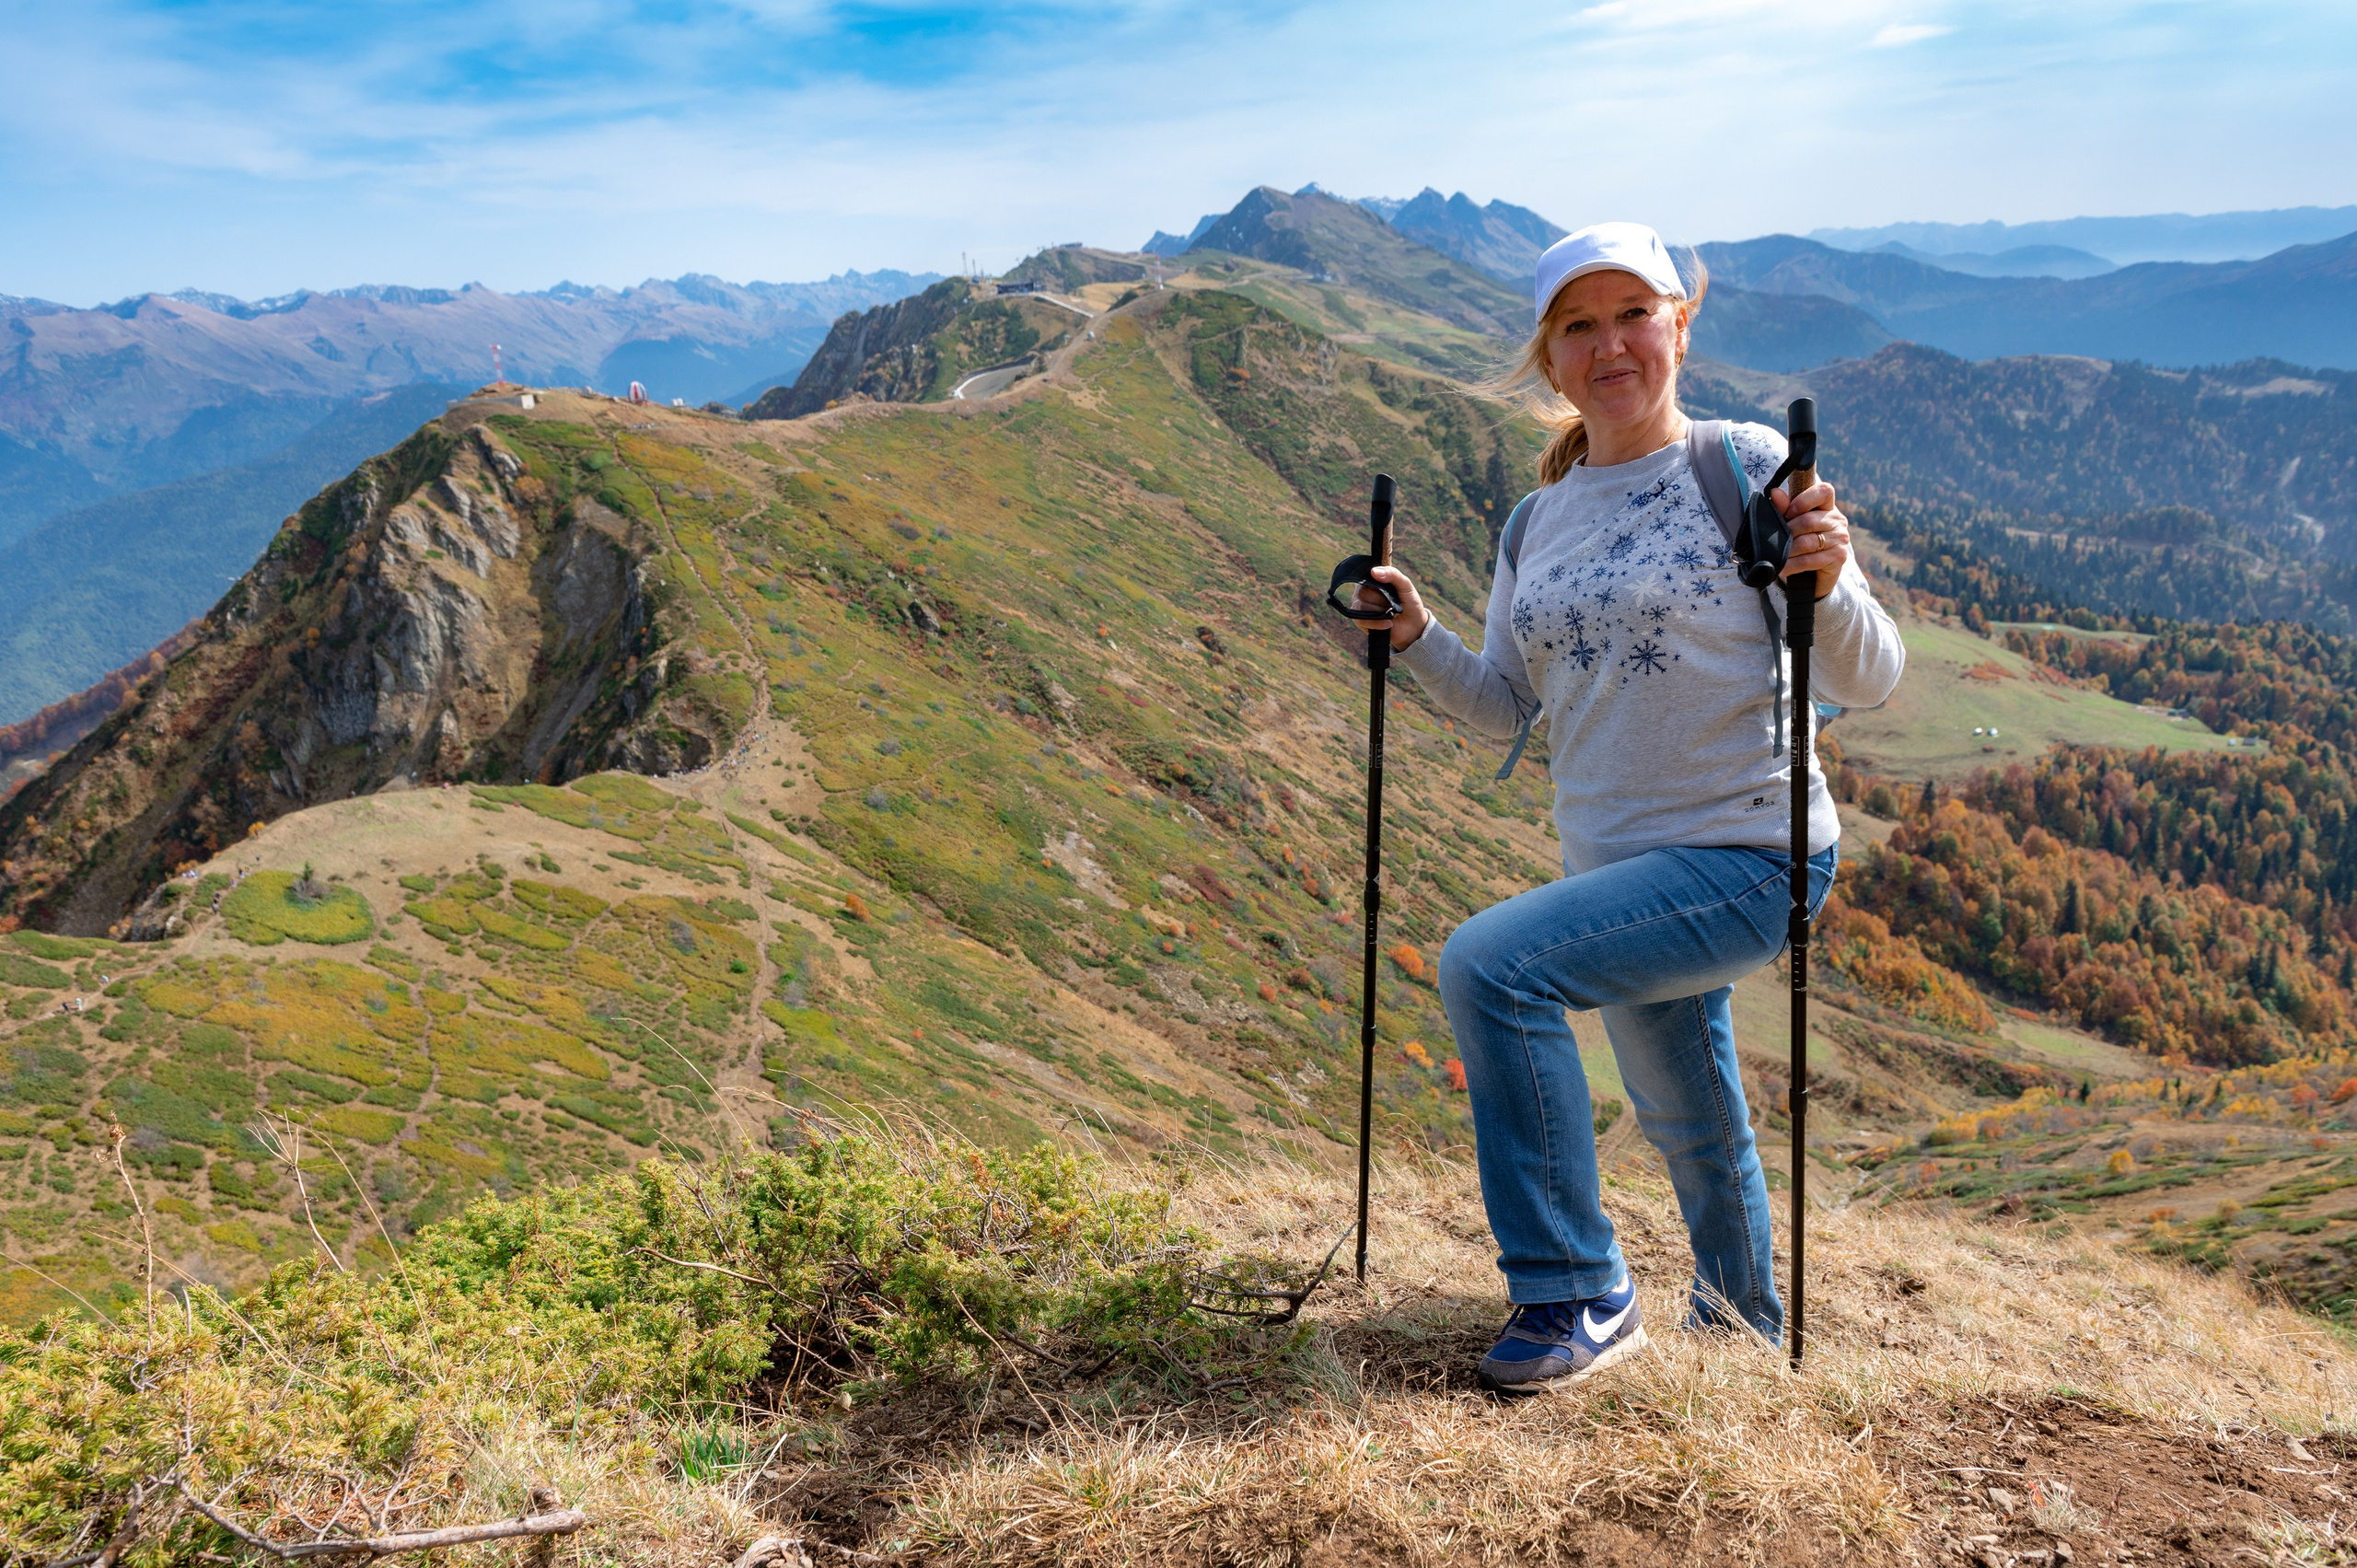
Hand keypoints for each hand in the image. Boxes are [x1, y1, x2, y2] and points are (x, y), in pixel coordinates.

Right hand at [1353, 565, 1431, 651]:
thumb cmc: (1409, 603)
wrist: (1414, 626)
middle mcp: (1361, 592)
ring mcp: (1359, 607)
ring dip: (1381, 612)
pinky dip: (1377, 623)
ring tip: (1391, 613)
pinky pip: (1361, 620)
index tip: (1390, 589)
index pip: (1365, 575)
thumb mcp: (1405, 584)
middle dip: (1383, 600)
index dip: (1378, 583)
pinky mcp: (1360, 622)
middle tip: (1393, 604)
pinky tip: (1388, 623)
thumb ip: (1392, 574)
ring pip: (1362, 606)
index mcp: (1371, 580)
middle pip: (1363, 592)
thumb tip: (1374, 571)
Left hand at [1771, 479, 1849, 598]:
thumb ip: (1784, 508)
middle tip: (1774, 540)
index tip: (1788, 513)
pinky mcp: (1838, 557)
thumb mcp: (1792, 524)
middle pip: (1808, 521)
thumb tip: (1774, 492)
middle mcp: (1837, 520)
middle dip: (1787, 532)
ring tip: (1776, 556)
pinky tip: (1783, 567)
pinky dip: (1791, 565)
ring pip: (1806, 542)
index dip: (1804, 500)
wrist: (1815, 575)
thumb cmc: (1801, 542)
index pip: (1824, 491)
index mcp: (1827, 507)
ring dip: (1786, 551)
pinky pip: (1808, 560)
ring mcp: (1840, 539)